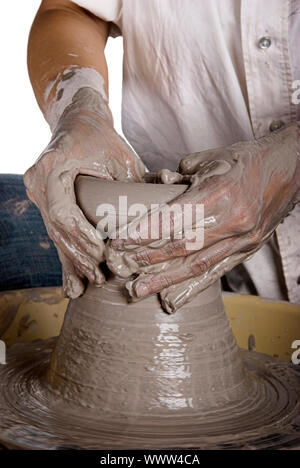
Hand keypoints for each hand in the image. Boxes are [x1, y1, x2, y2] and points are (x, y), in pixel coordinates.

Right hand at [24, 87, 145, 297]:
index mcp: (53, 168)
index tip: (101, 254)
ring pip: (55, 234)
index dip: (81, 238)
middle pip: (57, 230)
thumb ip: (134, 188)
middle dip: (80, 256)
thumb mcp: (121, 159)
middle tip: (100, 277)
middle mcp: (38, 182)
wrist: (79, 119)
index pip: (63, 213)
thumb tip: (161, 218)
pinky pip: (55, 231)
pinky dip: (67, 253)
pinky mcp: (45, 200)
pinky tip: (73, 281)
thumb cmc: (102, 136)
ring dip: (74, 259)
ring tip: (91, 281)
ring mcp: (38, 192)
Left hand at [106, 123, 299, 311]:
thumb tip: (154, 187)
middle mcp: (232, 221)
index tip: (118, 242)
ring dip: (165, 280)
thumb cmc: (248, 158)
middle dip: (147, 259)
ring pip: (197, 265)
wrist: (292, 166)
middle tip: (121, 268)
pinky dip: (193, 285)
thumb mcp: (210, 159)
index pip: (172, 219)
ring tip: (139, 289)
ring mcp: (243, 239)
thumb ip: (178, 175)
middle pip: (181, 247)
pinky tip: (174, 295)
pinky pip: (217, 270)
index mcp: (219, 193)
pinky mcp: (250, 248)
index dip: (142, 233)